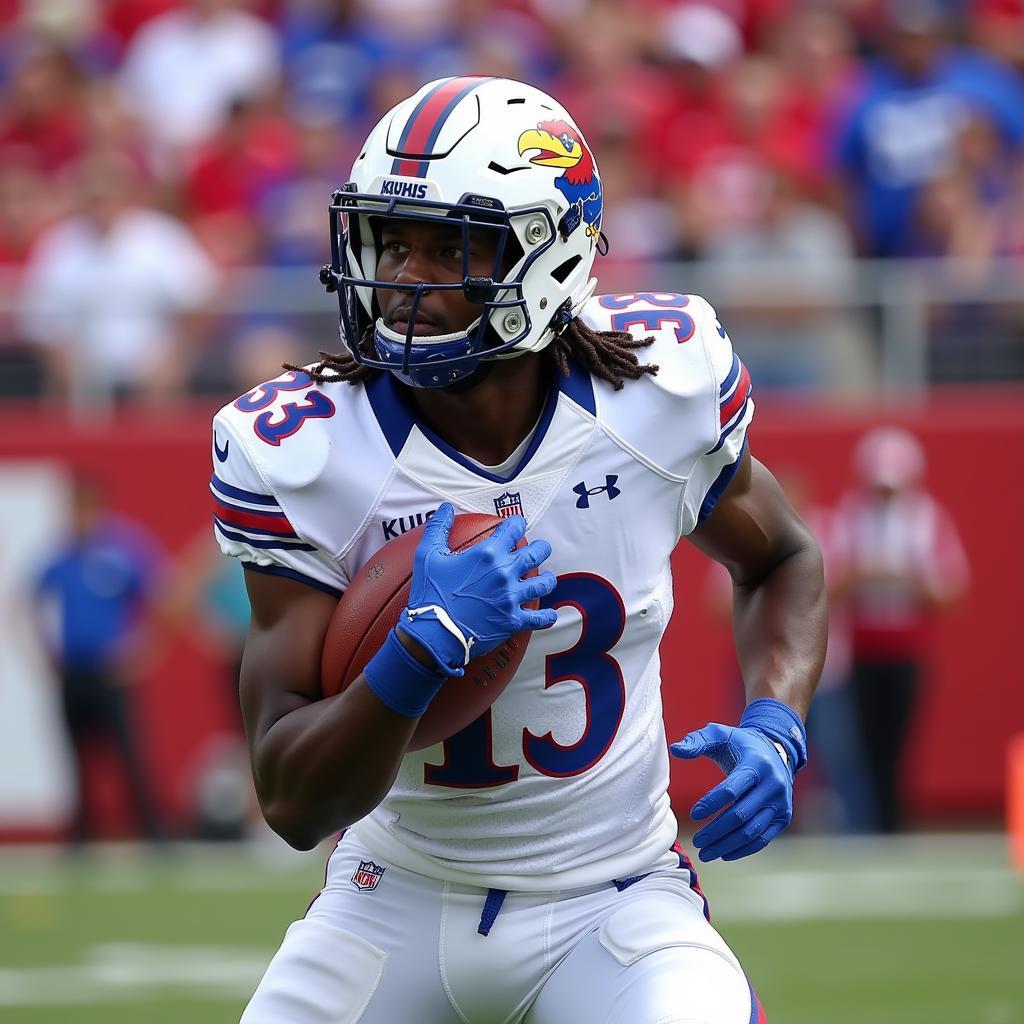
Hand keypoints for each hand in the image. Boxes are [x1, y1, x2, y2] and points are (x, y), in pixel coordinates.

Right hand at [398, 502, 557, 674]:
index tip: (516, 525)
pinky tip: (549, 614)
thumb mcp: (428, 555)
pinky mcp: (512, 620)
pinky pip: (539, 618)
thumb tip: (446, 508)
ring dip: (546, 579)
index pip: (513, 529)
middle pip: (536, 553)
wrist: (432, 633)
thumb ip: (438, 527)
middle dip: (541, 548)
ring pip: (543, 583)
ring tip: (545, 578)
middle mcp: (504, 573)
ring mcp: (511, 598)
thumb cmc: (429, 594)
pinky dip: (546, 616)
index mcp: (487, 554)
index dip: (517, 524)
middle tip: (540, 548)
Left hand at [670, 723, 793, 861]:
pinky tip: (724, 854)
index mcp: (756, 764)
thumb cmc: (740, 744)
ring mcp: (780, 803)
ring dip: (727, 845)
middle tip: (696, 841)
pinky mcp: (783, 817)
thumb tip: (675, 750)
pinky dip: (743, 849)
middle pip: (740, 815)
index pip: (732, 790)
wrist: (776, 750)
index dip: (711, 804)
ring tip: (705, 853)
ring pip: (752, 831)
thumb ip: (697, 741)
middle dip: (716, 831)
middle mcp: (772, 785)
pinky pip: (763, 839)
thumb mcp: (720, 734)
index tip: (693, 815)